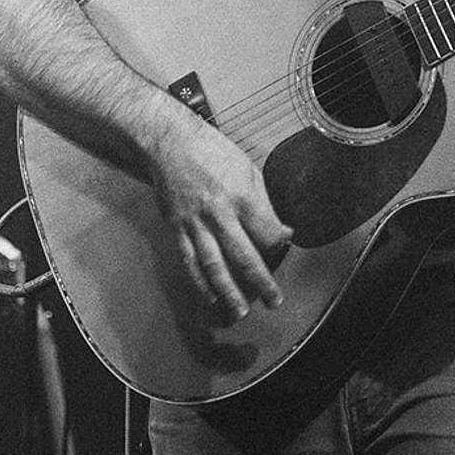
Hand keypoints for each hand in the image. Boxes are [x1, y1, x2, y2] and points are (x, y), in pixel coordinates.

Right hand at [146, 116, 293, 324]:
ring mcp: (195, 222)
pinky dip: (200, 282)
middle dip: (262, 282)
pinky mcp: (177, 227)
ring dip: (230, 292)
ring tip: (241, 312)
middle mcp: (218, 212)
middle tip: (275, 302)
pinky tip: (211, 297)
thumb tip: (281, 230)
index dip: (279, 244)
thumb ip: (263, 202)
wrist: (170, 141)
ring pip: (214, 265)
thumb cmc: (212, 150)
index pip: (266, 231)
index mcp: (240, 194)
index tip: (285, 248)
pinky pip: (189, 260)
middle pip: (244, 255)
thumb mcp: (247, 168)